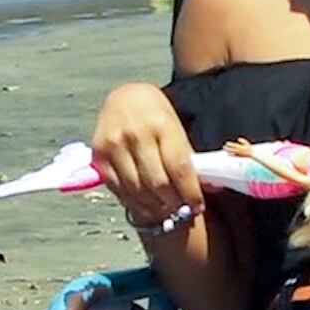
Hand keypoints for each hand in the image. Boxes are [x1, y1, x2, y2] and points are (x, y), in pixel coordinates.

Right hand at [88, 82, 200, 233]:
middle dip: (173, 203)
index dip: (190, 192)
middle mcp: (136, 134)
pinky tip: (146, 205)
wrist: (124, 97)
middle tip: (182, 211)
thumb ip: (189, 158)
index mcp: (162, 125)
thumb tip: (210, 188)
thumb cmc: (155, 115)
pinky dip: (134, 203)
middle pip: (158, 183)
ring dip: (154, 207)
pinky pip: (118, 189)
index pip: (179, 168)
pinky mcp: (99, 156)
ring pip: (137, 190)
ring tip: (166, 210)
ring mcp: (114, 145)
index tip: (198, 206)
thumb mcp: (177, 127)